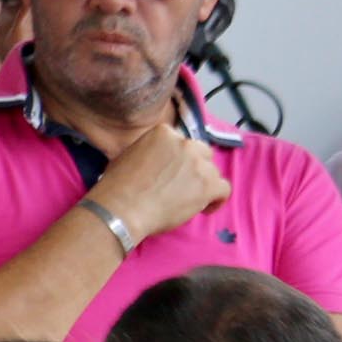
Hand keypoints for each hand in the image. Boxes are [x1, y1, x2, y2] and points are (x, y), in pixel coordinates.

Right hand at [87, 125, 230, 243]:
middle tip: (182, 184)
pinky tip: (205, 207)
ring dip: (203, 184)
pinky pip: (224, 189)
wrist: (121, 208)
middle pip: (201, 153)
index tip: (172, 172)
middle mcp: (185, 143)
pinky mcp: (209, 184)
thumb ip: (150, 152)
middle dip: (194, 168)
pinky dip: (217, 199)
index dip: (178, 159)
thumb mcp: (129, 156)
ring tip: (189, 200)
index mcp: (164, 133)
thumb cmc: (116, 186)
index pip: (181, 142)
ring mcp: (198, 164)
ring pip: (212, 172)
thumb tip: (158, 162)